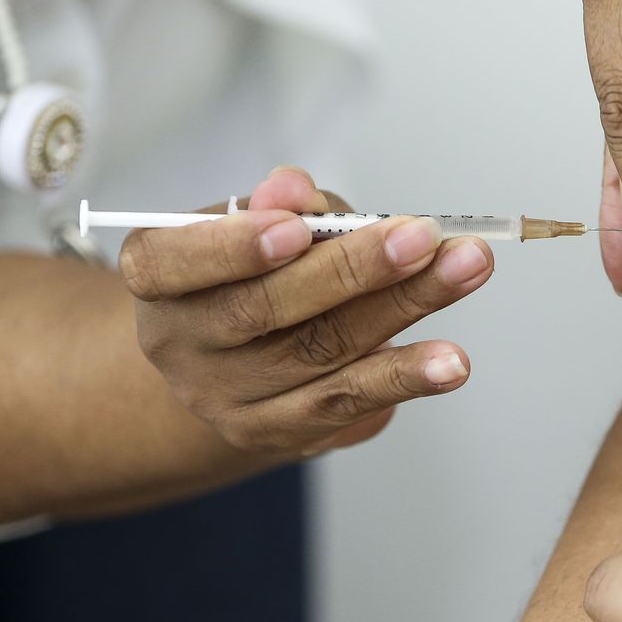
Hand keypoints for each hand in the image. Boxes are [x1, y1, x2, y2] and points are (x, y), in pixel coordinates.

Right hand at [119, 166, 493, 454]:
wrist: (221, 361)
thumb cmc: (242, 270)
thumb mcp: (245, 224)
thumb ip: (278, 204)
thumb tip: (295, 189)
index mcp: (157, 278)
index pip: (176, 263)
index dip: (234, 247)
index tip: (298, 227)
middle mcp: (182, 344)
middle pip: (268, 308)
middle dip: (355, 268)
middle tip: (424, 236)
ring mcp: (227, 397)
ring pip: (321, 352)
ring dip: (402, 309)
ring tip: (463, 274)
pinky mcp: (278, 432)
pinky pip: (346, 403)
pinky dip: (403, 377)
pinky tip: (450, 361)